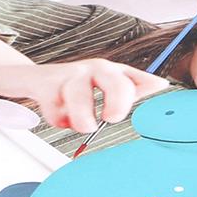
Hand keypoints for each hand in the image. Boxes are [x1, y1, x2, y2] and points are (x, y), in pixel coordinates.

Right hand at [0, 59, 168, 132]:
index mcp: (110, 72)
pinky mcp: (46, 86)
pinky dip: (58, 120)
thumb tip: (161, 84)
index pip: (132, 80)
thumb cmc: (75, 85)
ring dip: (82, 116)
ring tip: (85, 126)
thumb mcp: (106, 84)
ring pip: (78, 94)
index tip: (133, 108)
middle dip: (117, 99)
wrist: (34, 79)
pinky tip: (59, 118)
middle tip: (111, 118)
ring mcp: (69, 76)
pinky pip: (54, 107)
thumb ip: (133, 86)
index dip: (139, 91)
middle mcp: (92, 70)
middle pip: (112, 78)